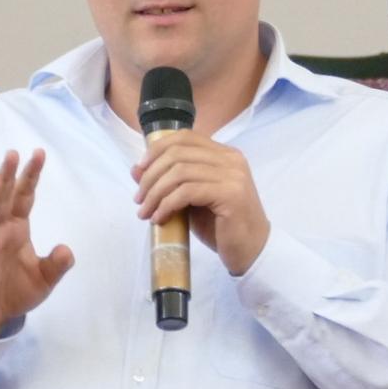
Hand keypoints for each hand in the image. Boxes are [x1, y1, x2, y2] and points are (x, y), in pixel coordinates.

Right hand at [0, 150, 73, 336]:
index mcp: (16, 229)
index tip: (39, 153)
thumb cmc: (15, 292)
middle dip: (8, 177)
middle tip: (13, 153)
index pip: (24, 197)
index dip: (31, 177)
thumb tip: (67, 249)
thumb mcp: (43, 280)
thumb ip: (56, 265)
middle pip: (3, 200)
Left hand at [131, 132, 269, 275]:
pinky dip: (167, 204)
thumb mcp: (190, 201)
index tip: (139, 171)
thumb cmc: (222, 227)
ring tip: (145, 212)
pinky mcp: (231, 194)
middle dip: (151, 175)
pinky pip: (188, 191)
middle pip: (178, 153)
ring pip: (179, 172)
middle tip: (139, 199)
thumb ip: (170, 183)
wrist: (251, 251)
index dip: (156, 150)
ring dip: (155, 193)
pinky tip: (160, 218)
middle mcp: (231, 159)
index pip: (185, 137)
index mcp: (224, 155)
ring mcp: (233, 175)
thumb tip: (136, 170)